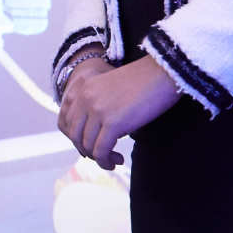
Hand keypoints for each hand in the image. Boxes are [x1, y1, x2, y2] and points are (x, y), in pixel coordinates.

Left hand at [56, 57, 178, 168]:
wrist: (165, 71)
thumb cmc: (145, 82)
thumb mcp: (111, 90)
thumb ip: (99, 106)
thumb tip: (98, 135)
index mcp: (83, 89)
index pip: (68, 121)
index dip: (79, 138)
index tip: (93, 145)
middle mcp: (85, 99)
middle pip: (75, 135)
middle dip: (88, 150)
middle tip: (104, 156)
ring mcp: (98, 111)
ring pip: (88, 145)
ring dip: (100, 158)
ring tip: (114, 160)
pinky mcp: (113, 123)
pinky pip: (101, 150)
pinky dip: (106, 161)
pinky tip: (118, 161)